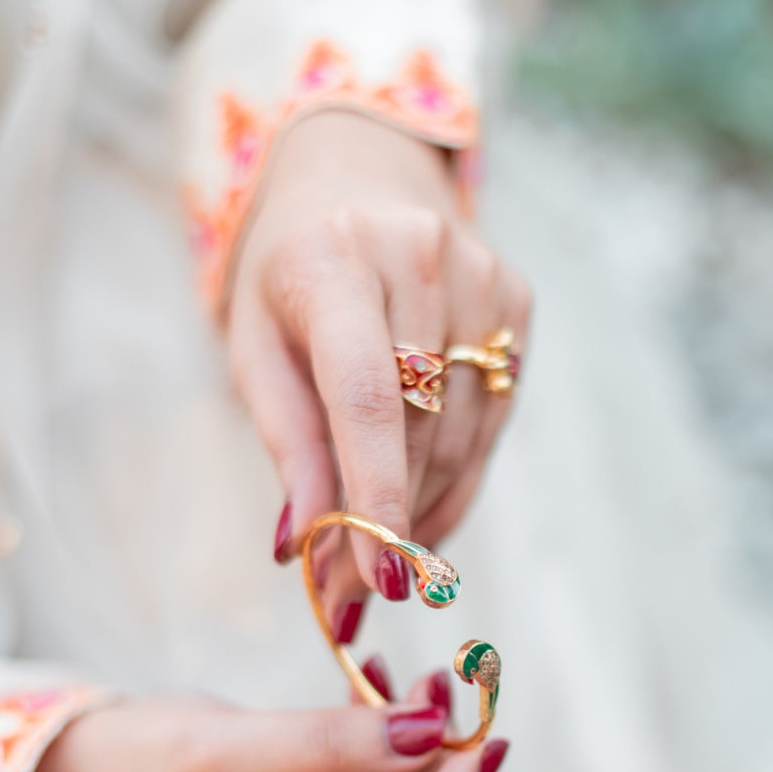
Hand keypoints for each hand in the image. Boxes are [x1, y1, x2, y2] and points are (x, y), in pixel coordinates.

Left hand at [227, 110, 531, 630]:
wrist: (357, 178)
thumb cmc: (290, 276)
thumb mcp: (255, 346)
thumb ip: (284, 441)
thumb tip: (303, 544)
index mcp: (337, 257)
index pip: (368, 393)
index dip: (374, 492)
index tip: (374, 576)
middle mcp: (420, 257)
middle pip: (419, 429)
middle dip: (384, 524)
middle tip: (347, 592)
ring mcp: (481, 277)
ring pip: (463, 437)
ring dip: (422, 513)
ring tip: (378, 560)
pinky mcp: (517, 301)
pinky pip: (493, 421)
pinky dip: (456, 481)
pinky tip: (421, 513)